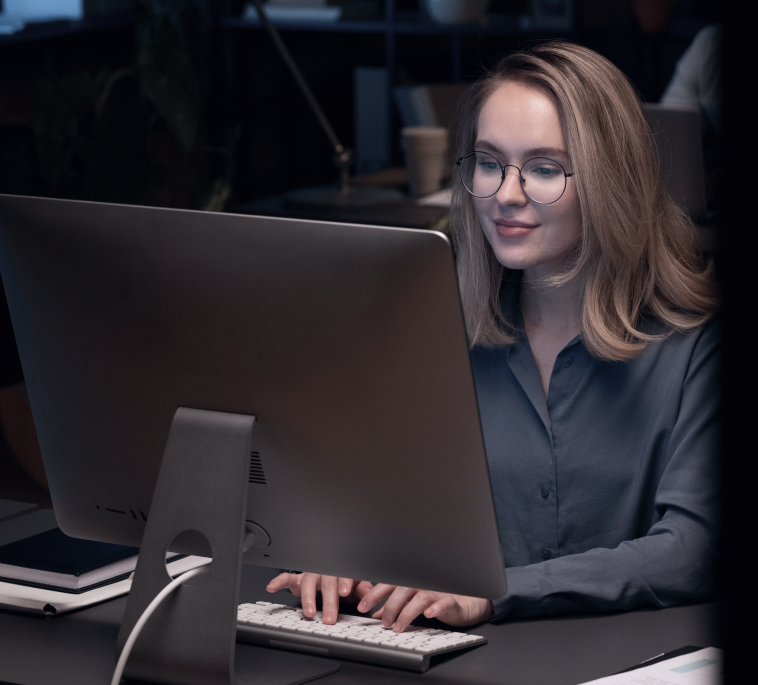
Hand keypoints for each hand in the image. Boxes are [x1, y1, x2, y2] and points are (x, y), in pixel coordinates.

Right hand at [266, 572, 373, 624]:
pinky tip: (271, 587)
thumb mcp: (356, 585)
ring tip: (309, 612)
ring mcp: (310, 574)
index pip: (343, 575)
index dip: (343, 583)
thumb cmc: (342, 580)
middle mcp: (324, 571)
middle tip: (330, 617)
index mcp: (340, 571)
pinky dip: (278, 582)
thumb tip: (368, 597)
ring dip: (307, 597)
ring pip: (307, 582)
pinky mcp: (297, 579)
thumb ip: (362, 590)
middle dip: (328, 601)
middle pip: (326, 583)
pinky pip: (286, 578)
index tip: (344, 592)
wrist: (329, 571)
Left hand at [357, 584, 493, 632]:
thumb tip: (375, 614)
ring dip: (407, 612)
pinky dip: (435, 608)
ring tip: (398, 626)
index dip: (374, 594)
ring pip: (419, 597)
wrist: (464, 600)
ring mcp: (436, 591)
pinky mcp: (450, 601)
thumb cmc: (436, 599)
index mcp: (409, 583)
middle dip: (389, 606)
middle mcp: (421, 584)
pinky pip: (443, 603)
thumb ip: (394, 606)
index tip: (361, 606)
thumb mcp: (411, 602)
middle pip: (402, 590)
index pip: (388, 585)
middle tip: (383, 623)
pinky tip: (428, 614)